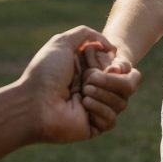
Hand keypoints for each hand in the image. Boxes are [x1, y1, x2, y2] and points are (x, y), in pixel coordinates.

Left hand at [19, 26, 141, 142]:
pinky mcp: (94, 127)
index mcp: (94, 71)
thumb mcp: (62, 42)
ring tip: (82, 92)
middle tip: (89, 79)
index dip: (120, 66)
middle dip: (112, 80)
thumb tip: (111, 48)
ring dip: (103, 93)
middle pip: (129, 85)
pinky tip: (83, 105)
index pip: (124, 69)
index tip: (108, 64)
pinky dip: (101, 109)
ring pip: (122, 102)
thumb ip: (88, 34)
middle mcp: (98, 89)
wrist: (33, 102)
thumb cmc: (46, 73)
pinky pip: (112, 119)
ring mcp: (97, 109)